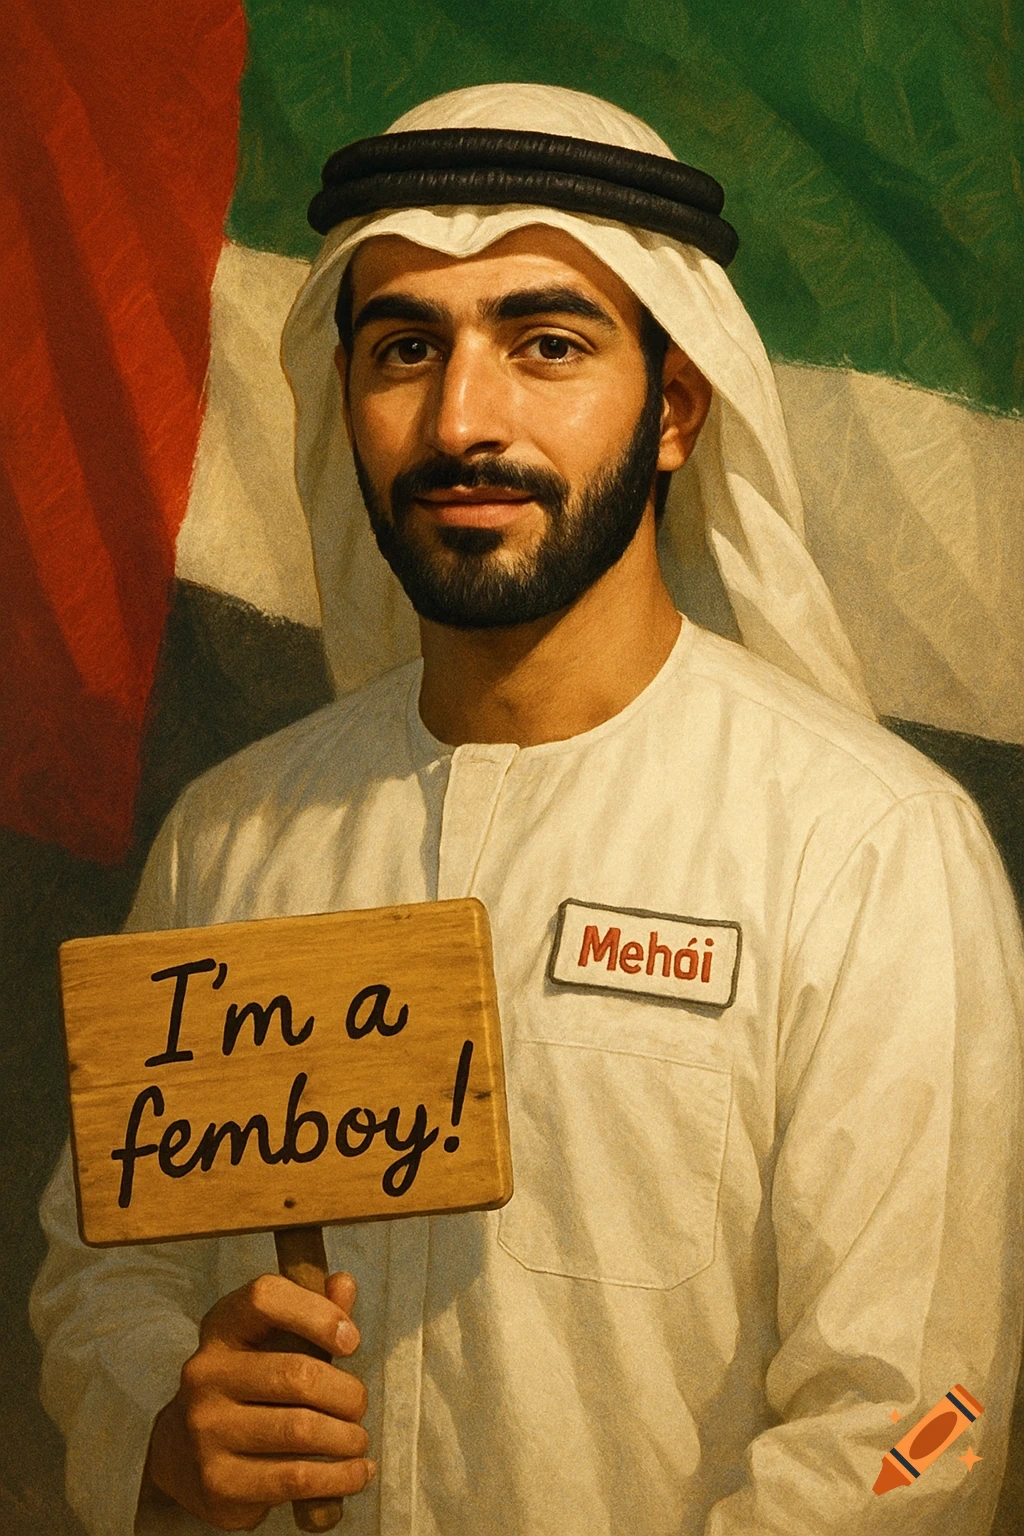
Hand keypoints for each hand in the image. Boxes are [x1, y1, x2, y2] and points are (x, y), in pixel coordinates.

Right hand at [142, 1271, 374, 1530]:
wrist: (182, 1454)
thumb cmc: (249, 1386)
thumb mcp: (274, 1341)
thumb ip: (313, 1310)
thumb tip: (344, 1284)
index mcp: (222, 1328)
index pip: (265, 1298)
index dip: (317, 1313)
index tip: (352, 1340)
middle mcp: (205, 1374)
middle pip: (296, 1374)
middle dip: (346, 1393)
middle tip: (359, 1405)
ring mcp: (206, 1430)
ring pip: (300, 1430)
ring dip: (347, 1438)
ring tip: (358, 1440)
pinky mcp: (218, 1482)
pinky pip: (295, 1479)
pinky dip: (339, 1477)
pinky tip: (356, 1472)